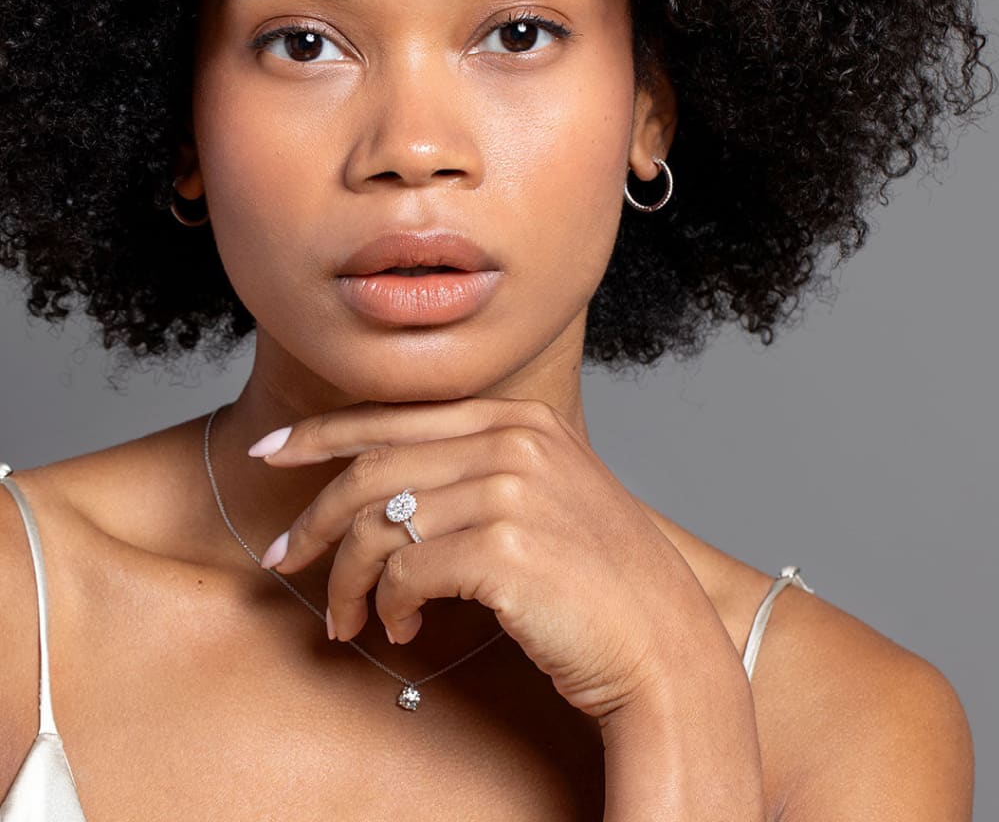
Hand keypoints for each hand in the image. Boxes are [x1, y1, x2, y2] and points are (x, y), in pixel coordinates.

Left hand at [248, 397, 737, 721]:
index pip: (395, 417)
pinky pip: (406, 574)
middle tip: (282, 556)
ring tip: (346, 618)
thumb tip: (382, 490)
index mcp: (519, 419)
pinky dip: (389, 606)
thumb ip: (474, 470)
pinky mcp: (505, 549)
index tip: (273, 453)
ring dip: (346, 579)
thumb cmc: (596, 577)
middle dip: (313, 517)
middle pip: (373, 469)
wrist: (662, 642)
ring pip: (379, 526)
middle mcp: (513, 442)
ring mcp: (511, 491)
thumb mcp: (542, 495)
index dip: (323, 434)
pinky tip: (403, 627)